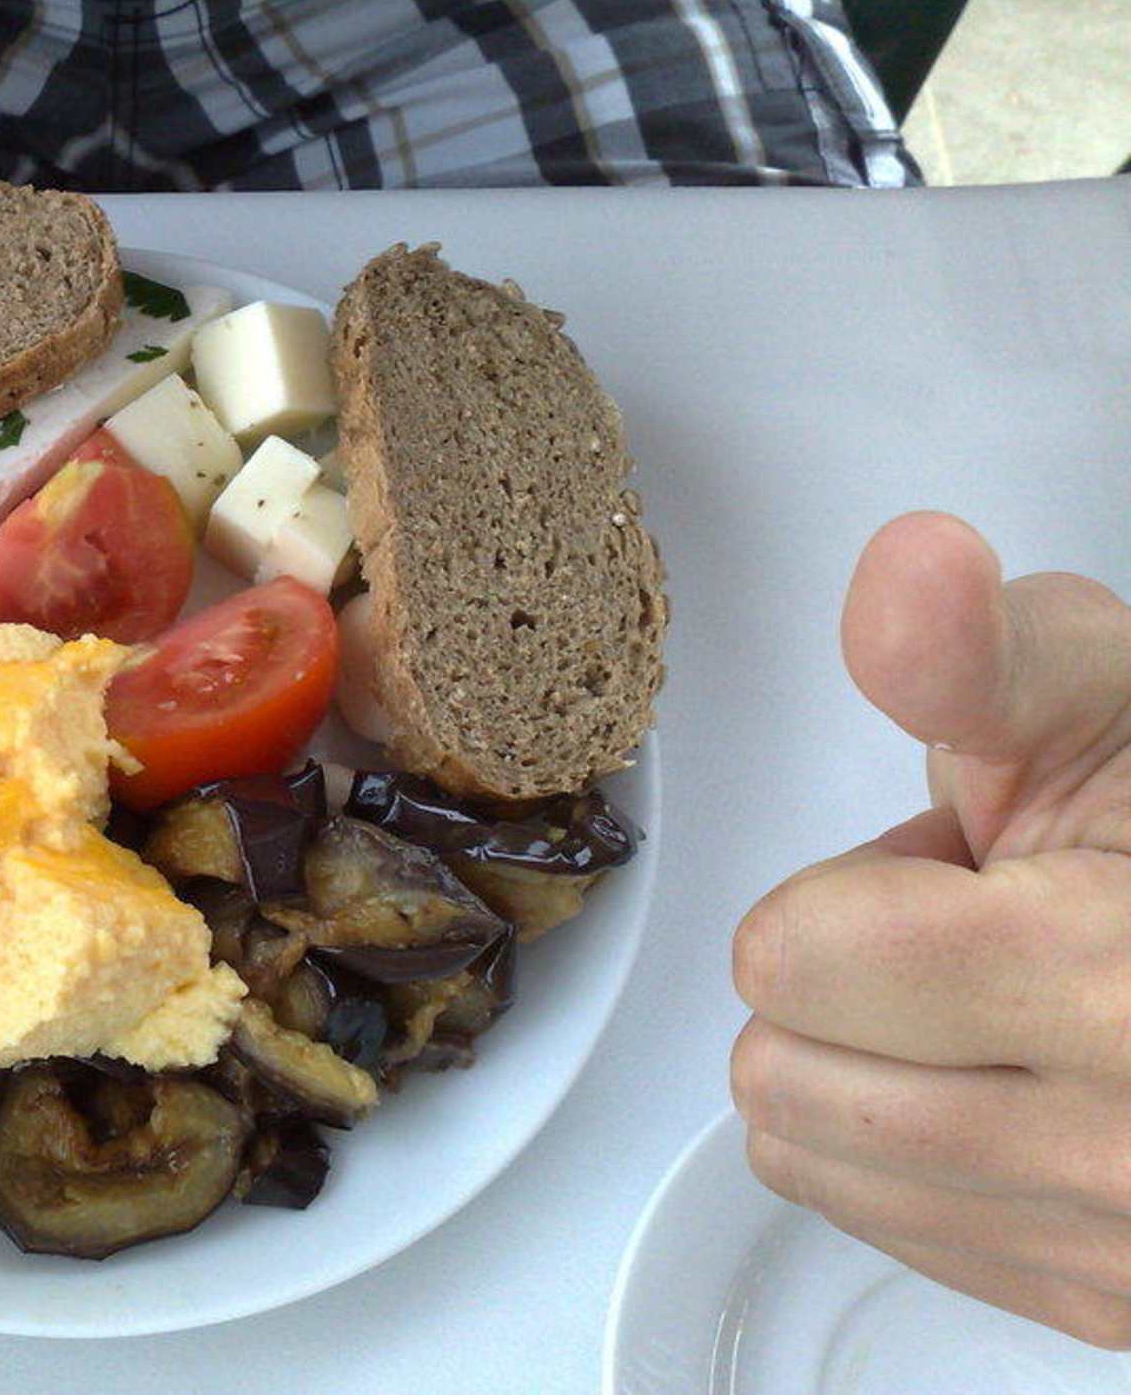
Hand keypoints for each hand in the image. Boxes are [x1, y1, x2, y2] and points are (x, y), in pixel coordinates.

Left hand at [732, 511, 1130, 1346]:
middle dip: (850, 983)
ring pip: (810, 1156)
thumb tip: (906, 569)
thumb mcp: (1104, 700)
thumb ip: (974, 656)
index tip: (961, 867)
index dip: (854, 887)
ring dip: (875, 1067)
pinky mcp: (1105, 1308)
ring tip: (1011, 1005)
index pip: (794, 961)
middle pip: (781, 1071)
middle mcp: (1122, 1148)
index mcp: (1111, 981)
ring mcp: (1117, 1246)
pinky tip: (1021, 1081)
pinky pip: (885, 1225)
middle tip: (986, 936)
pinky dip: (911, 1149)